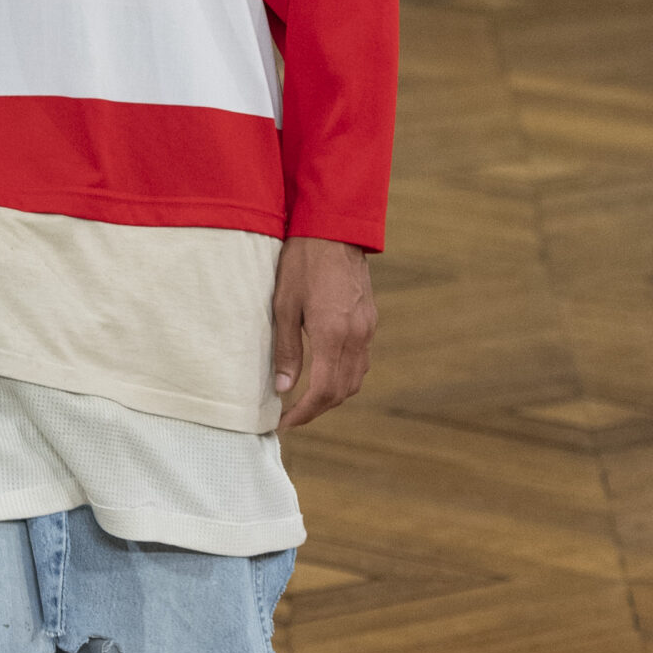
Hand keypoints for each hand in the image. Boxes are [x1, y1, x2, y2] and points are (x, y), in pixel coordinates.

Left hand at [272, 236, 376, 430]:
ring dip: (333, 395)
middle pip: (343, 391)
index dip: (304, 413)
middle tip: (292, 416)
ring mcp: (367, 328)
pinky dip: (344, 375)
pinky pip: (361, 360)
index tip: (285, 423)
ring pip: (356, 378)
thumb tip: (283, 388)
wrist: (333, 229)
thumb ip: (286, 350)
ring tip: (306, 399)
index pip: (323, 391)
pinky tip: (324, 371)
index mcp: (332, 334)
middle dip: (318, 409)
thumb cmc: (301, 263)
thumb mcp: (283, 306)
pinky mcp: (369, 319)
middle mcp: (356, 336)